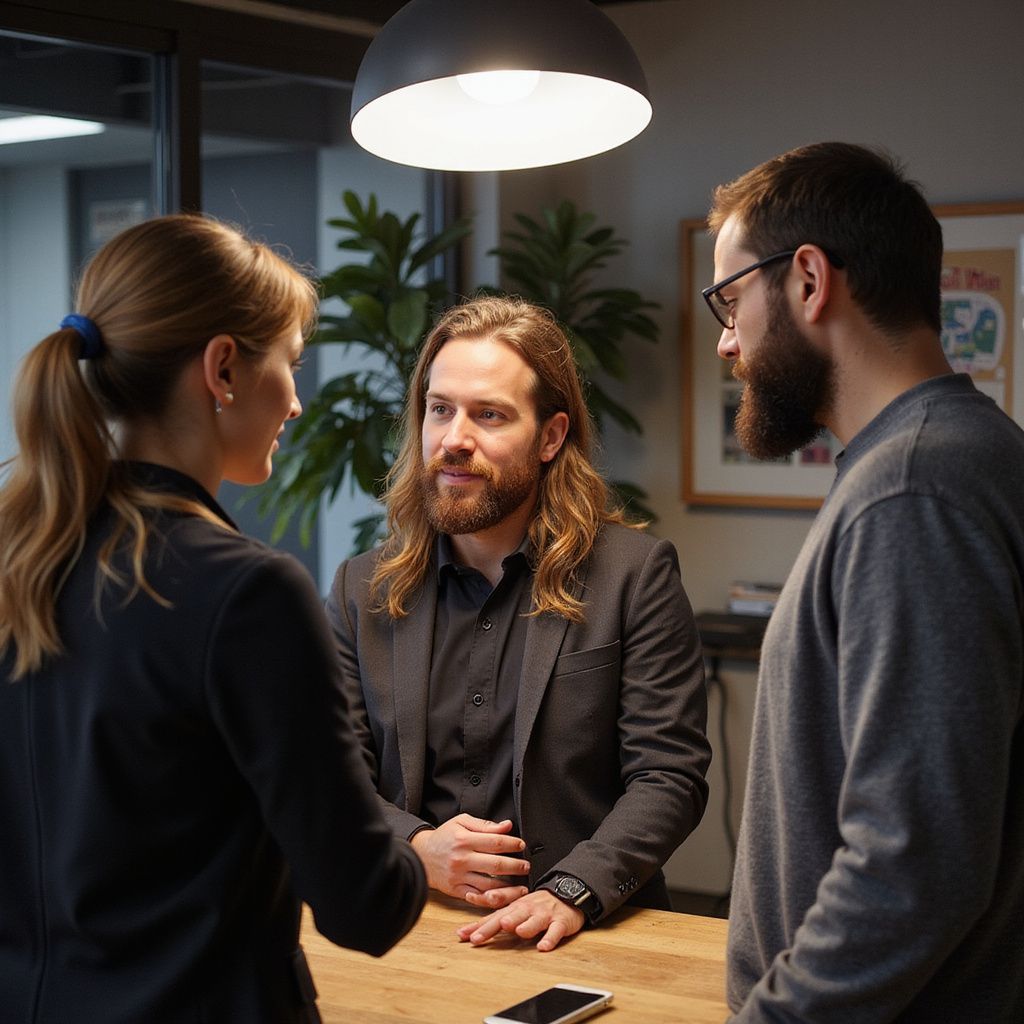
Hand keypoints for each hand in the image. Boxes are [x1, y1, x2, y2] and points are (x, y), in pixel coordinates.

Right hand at [411, 814, 529, 903]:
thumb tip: (507, 826)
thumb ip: (485, 825)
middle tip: (526, 866)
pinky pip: (478, 897)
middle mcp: (462, 859)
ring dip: (509, 887)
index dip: (512, 844)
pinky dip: (493, 898)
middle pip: (496, 865)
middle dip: (516, 866)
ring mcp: (459, 876)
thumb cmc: (444, 837)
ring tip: (521, 886)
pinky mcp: (457, 890)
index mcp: (464, 840)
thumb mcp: (461, 822)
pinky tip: (504, 896)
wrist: (422, 856)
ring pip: (490, 885)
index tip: (521, 845)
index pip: (495, 842)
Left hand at [455, 889, 583, 951]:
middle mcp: (526, 910)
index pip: (493, 917)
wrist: (566, 895)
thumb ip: (490, 922)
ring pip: (534, 921)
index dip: (479, 927)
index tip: (463, 936)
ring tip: (517, 931)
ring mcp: (543, 915)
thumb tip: (463, 933)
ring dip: (525, 925)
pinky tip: (543, 946)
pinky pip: (555, 931)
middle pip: (510, 917)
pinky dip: (550, 938)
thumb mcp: (511, 911)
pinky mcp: (560, 922)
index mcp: (513, 908)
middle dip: (495, 926)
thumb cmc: (534, 906)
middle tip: (482, 935)